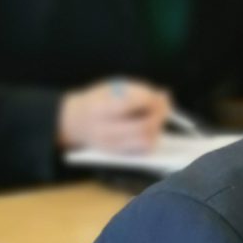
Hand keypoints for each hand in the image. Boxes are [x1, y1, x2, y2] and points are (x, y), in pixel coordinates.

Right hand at [57, 79, 171, 154]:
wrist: (77, 123)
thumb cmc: (97, 101)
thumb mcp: (112, 88)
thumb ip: (137, 91)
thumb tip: (164, 97)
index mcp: (100, 108)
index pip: (133, 104)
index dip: (152, 100)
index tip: (161, 95)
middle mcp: (105, 131)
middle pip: (143, 127)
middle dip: (159, 116)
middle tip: (165, 106)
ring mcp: (112, 146)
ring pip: (146, 141)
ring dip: (157, 127)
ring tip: (156, 116)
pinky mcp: (120, 154)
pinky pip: (143, 149)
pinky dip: (152, 137)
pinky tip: (150, 127)